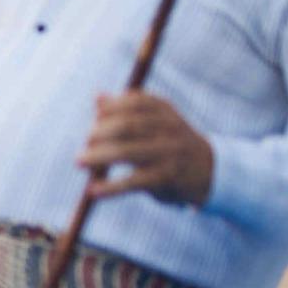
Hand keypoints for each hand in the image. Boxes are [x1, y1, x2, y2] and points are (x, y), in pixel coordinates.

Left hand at [79, 92, 214, 204]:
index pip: (134, 102)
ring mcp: (170, 153)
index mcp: (164, 110)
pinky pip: (134, 181)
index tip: (95, 118)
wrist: (207, 170)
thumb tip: (97, 97)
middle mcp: (169, 128)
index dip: (111, 109)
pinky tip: (93, 190)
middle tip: (84, 144)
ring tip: (79, 162)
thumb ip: (126, 111)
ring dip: (98, 157)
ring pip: (127, 152)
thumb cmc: (168, 143)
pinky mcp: (167, 177)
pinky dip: (111, 187)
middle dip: (100, 133)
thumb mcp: (153, 122)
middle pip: (128, 126)